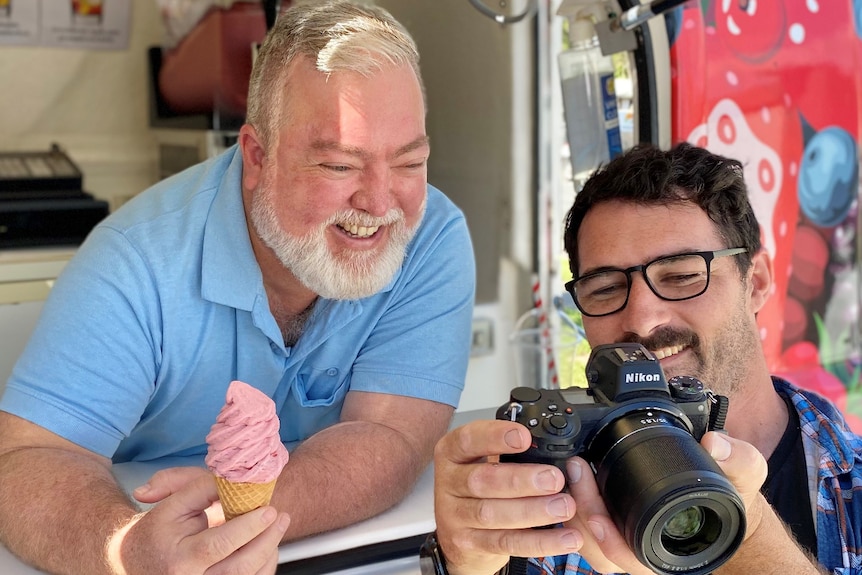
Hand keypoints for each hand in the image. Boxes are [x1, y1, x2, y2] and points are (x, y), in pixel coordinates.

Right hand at [112, 473, 289, 574]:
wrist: (137, 562)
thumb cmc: (158, 531)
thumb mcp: (171, 503)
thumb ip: (197, 486)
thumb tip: (227, 479)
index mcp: (179, 558)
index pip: (216, 545)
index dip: (246, 528)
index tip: (267, 510)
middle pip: (239, 566)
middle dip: (266, 539)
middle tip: (279, 516)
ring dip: (269, 550)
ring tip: (278, 525)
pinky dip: (264, 565)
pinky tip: (269, 545)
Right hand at [432, 420, 582, 574]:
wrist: (458, 534)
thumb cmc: (479, 488)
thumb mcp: (484, 461)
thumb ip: (508, 452)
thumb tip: (550, 446)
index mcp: (452, 453)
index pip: (468, 439)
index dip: (495, 436)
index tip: (524, 437)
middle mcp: (448, 483)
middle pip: (481, 480)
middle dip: (520, 479)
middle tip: (554, 479)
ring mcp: (454, 516)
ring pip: (492, 514)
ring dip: (532, 510)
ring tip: (564, 506)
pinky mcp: (469, 544)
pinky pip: (506, 543)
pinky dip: (539, 541)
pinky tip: (564, 537)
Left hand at [563, 431, 768, 573]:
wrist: (726, 492)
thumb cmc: (733, 490)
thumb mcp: (745, 471)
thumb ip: (737, 458)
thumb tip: (714, 443)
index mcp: (672, 548)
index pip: (632, 558)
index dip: (610, 542)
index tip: (596, 516)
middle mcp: (645, 548)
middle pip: (599, 548)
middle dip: (582, 510)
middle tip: (577, 469)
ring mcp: (627, 536)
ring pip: (586, 539)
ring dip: (573, 505)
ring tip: (573, 469)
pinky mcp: (614, 520)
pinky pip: (584, 525)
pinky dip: (574, 503)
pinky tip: (572, 475)